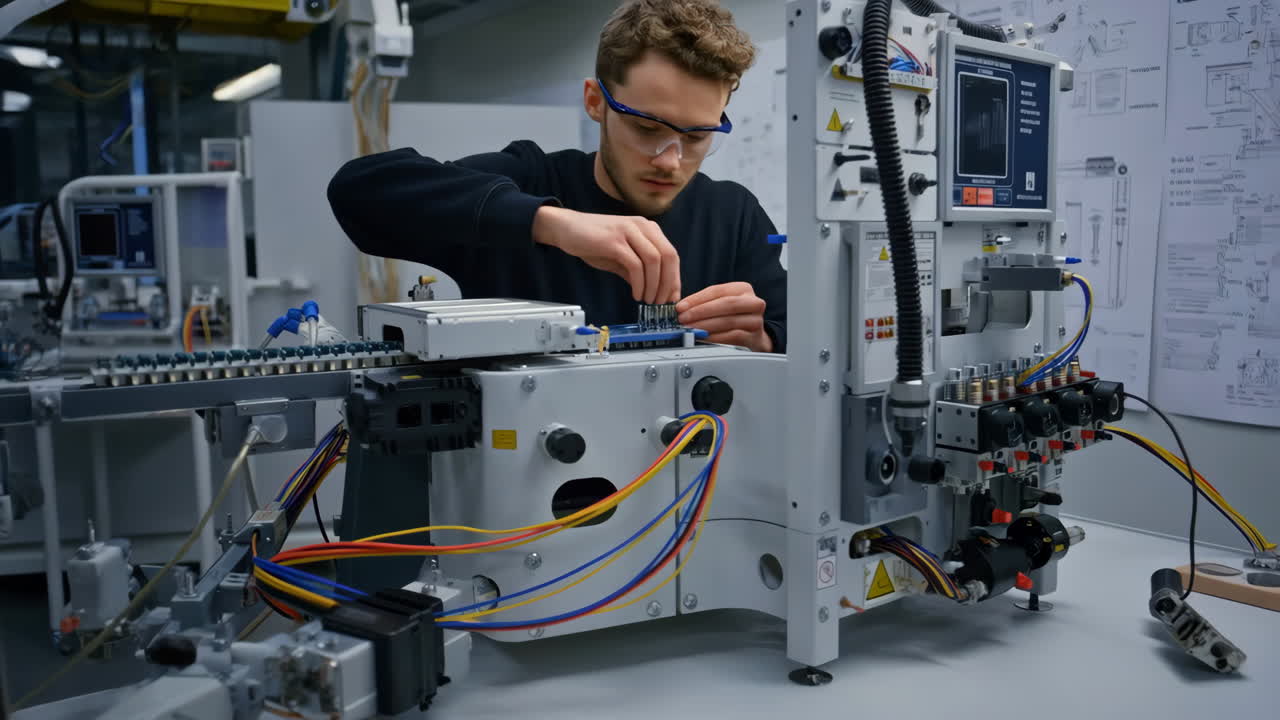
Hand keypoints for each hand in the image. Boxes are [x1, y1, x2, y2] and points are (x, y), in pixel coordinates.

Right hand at [532, 206, 679, 303]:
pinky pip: (635, 265)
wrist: (566, 228)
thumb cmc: (594, 241)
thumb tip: (655, 292)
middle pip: (668, 256)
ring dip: (654, 285)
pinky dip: (639, 283)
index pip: (671, 254)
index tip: (672, 297)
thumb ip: (639, 270)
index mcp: (648, 228)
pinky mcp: (614, 241)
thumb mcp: (621, 256)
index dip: (675, 278)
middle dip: (668, 283)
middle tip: (661, 302)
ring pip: (654, 260)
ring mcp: (628, 232)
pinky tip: (636, 294)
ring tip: (648, 300)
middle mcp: (642, 226)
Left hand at [676, 282, 773, 351]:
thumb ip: (704, 304)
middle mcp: (753, 302)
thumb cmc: (733, 317)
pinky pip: (732, 336)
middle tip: (683, 319)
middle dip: (700, 312)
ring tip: (690, 329)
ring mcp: (756, 320)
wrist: (753, 336)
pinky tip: (703, 338)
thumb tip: (681, 309)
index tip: (680, 307)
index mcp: (743, 289)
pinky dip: (715, 338)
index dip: (696, 299)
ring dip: (704, 326)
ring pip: (728, 321)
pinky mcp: (755, 337)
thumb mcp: (721, 304)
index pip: (717, 291)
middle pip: (725, 304)